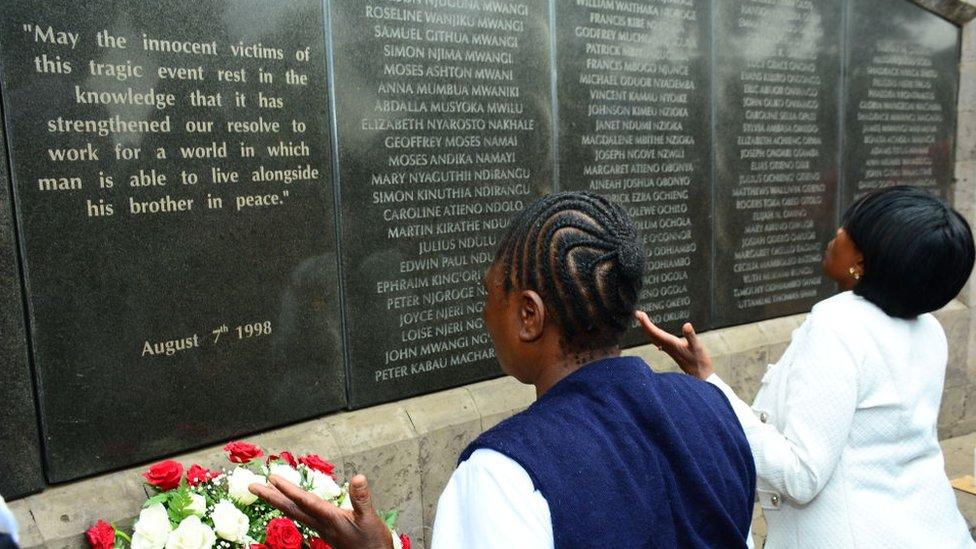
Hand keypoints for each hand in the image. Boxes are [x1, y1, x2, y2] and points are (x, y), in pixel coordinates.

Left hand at [250, 474, 393, 548]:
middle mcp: (320, 524)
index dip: (289, 490)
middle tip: (252, 486)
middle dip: (271, 496)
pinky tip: (288, 503)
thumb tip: (358, 478)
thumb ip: (361, 499)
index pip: (305, 502)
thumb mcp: (369, 518)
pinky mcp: (324, 530)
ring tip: (264, 491)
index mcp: (329, 519)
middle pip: (291, 508)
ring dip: (278, 500)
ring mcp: (320, 528)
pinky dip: (291, 506)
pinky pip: (301, 516)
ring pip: (294, 512)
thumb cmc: (371, 541)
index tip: (272, 478)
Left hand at [634, 311, 713, 379]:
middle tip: (638, 313)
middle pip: (651, 334)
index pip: (655, 332)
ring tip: (643, 320)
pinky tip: (654, 333)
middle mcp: (667, 346)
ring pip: (654, 338)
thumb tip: (686, 325)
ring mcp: (669, 349)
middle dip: (644, 324)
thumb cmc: (699, 361)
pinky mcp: (672, 351)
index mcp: (671, 343)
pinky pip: (659, 341)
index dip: (646, 323)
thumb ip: (691, 336)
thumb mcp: (697, 346)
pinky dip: (654, 334)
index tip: (639, 314)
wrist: (700, 375)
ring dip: (647, 328)